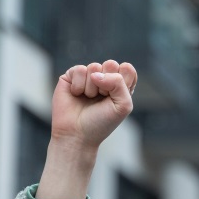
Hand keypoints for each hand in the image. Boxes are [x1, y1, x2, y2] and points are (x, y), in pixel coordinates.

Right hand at [34, 60, 135, 198]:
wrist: (77, 135)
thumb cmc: (101, 123)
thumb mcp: (123, 105)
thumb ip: (119, 83)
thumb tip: (96, 73)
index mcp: (119, 85)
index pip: (127, 69)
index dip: (122, 81)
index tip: (115, 98)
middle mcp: (104, 79)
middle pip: (111, 64)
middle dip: (107, 83)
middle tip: (101, 98)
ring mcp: (87, 77)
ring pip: (94, 67)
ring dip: (92, 87)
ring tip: (88, 99)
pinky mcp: (71, 77)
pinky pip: (79, 70)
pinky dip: (79, 86)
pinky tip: (76, 95)